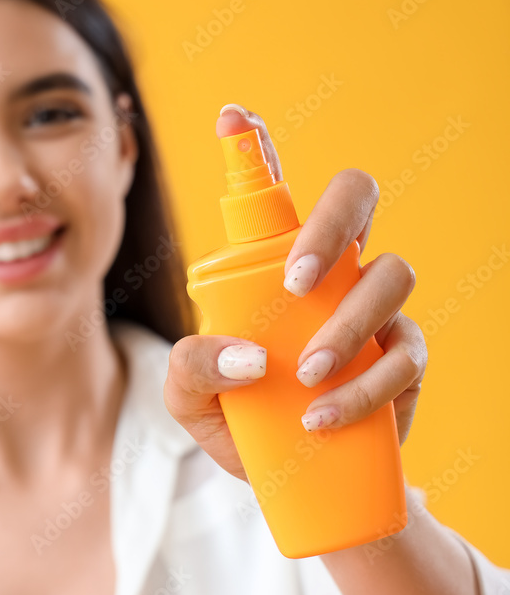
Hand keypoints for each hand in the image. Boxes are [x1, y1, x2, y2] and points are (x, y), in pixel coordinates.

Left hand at [163, 104, 427, 482]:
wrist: (281, 478)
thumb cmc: (232, 418)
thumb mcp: (187, 397)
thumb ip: (190, 368)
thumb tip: (251, 358)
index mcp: (271, 264)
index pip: (273, 192)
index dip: (257, 147)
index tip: (232, 116)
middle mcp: (331, 269)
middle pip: (357, 199)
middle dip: (331, 221)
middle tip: (296, 279)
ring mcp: (372, 308)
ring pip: (391, 274)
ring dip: (348, 323)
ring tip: (305, 373)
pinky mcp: (404, 356)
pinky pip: (406, 353)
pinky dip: (366, 385)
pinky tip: (323, 415)